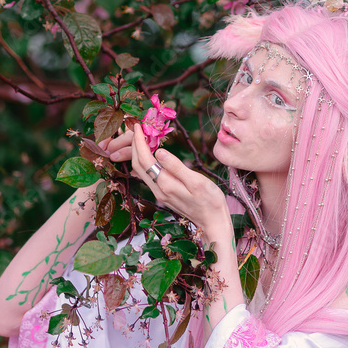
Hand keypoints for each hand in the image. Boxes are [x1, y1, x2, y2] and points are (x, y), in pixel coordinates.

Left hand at [105, 125, 227, 233]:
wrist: (213, 222)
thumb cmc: (210, 201)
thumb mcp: (196, 182)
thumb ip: (176, 167)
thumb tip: (158, 151)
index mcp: (165, 184)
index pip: (145, 159)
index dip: (139, 142)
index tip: (138, 125)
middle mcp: (158, 190)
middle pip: (138, 165)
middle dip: (134, 145)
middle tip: (137, 128)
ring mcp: (160, 193)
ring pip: (141, 171)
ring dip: (138, 153)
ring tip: (142, 137)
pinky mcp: (164, 195)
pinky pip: (148, 176)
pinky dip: (145, 162)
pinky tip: (151, 154)